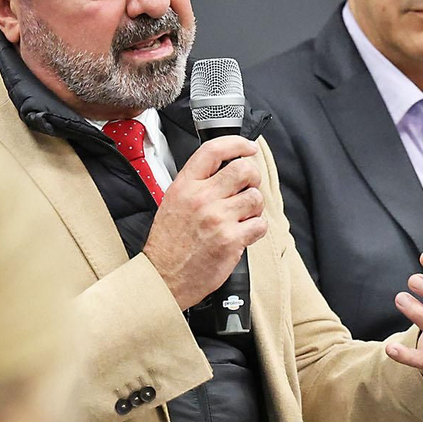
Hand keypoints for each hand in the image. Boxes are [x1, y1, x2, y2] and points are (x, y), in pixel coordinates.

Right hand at [144, 136, 267, 309]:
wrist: (163, 277)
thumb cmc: (167, 243)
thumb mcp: (172, 202)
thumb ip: (196, 184)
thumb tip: (224, 170)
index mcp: (185, 186)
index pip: (214, 150)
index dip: (237, 144)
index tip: (248, 147)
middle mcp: (202, 198)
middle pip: (244, 170)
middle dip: (253, 178)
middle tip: (248, 187)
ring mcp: (218, 219)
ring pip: (255, 198)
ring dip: (254, 207)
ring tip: (241, 216)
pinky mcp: (231, 240)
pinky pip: (259, 224)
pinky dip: (256, 228)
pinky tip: (242, 233)